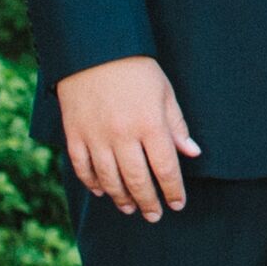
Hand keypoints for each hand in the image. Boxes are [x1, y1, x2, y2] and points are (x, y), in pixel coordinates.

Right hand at [58, 56, 199, 221]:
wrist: (94, 49)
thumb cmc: (136, 70)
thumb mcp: (165, 93)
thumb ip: (176, 126)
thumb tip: (192, 153)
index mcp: (150, 125)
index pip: (165, 169)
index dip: (173, 190)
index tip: (178, 204)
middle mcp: (122, 136)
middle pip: (137, 180)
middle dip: (148, 202)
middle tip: (154, 216)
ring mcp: (95, 137)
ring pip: (109, 180)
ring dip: (122, 198)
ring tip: (130, 208)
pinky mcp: (74, 134)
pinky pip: (83, 168)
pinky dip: (92, 183)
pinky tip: (102, 192)